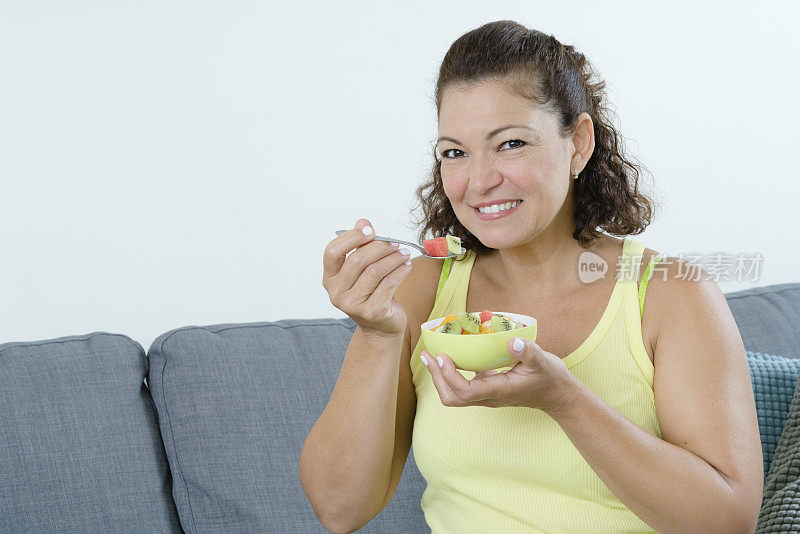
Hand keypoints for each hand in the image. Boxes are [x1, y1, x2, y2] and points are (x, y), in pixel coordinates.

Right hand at [322, 218, 412, 336]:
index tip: (370, 230)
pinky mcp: (372, 312)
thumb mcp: (364, 269)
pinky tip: (407, 265)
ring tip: (404, 253)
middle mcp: (336, 292)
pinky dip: (400, 271)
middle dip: (379, 247)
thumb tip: (362, 221)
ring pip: (374, 272)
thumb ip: (361, 245)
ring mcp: (352, 305)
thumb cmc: (372, 292)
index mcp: (330, 278)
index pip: (332, 252)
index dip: (351, 237)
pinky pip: (388, 284)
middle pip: (357, 260)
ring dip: (393, 258)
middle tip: (395, 242)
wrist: (381, 327)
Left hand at [421, 337, 577, 414]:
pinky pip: (463, 385)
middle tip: (427, 354)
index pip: (465, 392)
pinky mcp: (488, 388)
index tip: (442, 355)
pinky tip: (451, 354)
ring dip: (440, 376)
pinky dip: (451, 372)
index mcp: (498, 391)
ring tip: (430, 355)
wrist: (557, 395)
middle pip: (452, 398)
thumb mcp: (544, 362)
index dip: (449, 376)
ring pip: (455, 395)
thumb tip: (512, 341)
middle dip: (437, 377)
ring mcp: (487, 394)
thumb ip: (529, 352)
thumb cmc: (550, 378)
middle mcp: (488, 397)